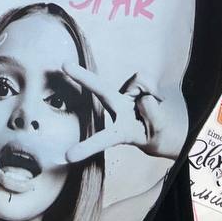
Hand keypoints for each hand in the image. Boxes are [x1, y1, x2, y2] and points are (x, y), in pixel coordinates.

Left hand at [60, 66, 184, 161]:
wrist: (157, 128)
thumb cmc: (151, 133)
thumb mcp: (157, 133)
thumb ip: (153, 117)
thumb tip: (143, 98)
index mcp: (119, 131)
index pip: (103, 138)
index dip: (87, 146)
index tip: (68, 156)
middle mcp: (116, 109)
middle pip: (101, 90)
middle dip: (82, 76)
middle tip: (64, 64)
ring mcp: (122, 95)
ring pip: (140, 83)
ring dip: (152, 93)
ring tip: (155, 105)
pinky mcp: (130, 82)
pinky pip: (145, 79)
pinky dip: (152, 87)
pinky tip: (152, 96)